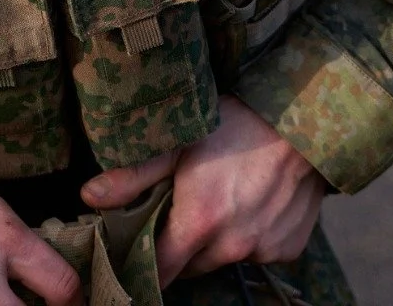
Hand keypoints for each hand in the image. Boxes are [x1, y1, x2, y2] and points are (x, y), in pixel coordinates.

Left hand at [79, 96, 325, 286]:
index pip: (159, 271)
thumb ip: (133, 175)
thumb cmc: (235, 124)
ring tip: (216, 197)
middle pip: (190, 267)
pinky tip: (249, 200)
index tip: (133, 254)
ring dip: (213, 241)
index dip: (142, 265)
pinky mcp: (287, 249)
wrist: (304, 122)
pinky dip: (247, 235)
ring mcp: (263, 251)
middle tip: (177, 208)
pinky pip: (256, 252)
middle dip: (179, 246)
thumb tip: (88, 197)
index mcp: (199, 223)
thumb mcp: (178, 141)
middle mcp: (232, 247)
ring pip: (222, 259)